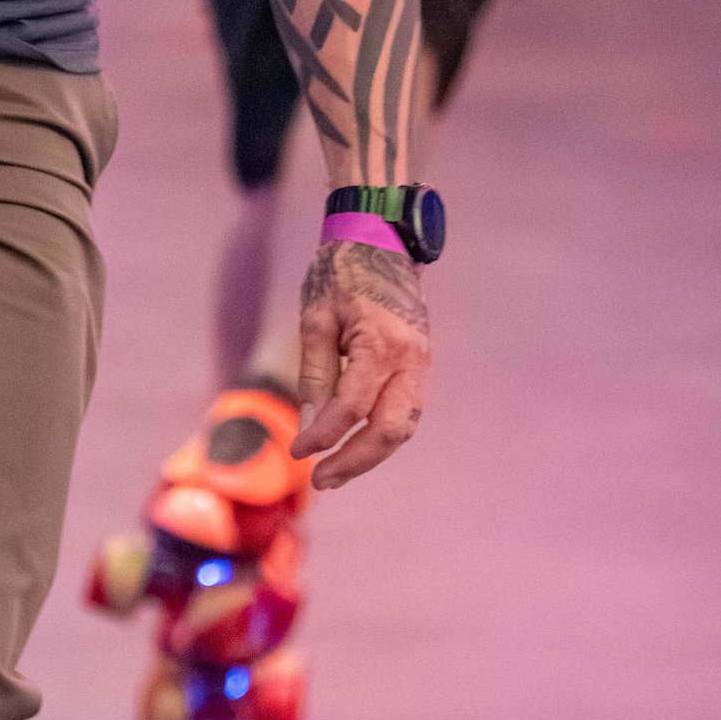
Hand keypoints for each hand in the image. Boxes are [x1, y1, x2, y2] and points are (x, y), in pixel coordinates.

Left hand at [294, 237, 430, 489]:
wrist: (380, 239)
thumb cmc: (341, 273)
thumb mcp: (315, 318)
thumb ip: (314, 374)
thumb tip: (308, 427)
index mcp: (382, 344)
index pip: (352, 407)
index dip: (324, 435)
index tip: (298, 452)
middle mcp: (412, 359)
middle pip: (391, 430)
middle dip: (356, 460)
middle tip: (321, 479)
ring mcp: (423, 363)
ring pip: (404, 426)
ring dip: (371, 453)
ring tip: (333, 471)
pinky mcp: (421, 364)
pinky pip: (406, 410)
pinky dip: (381, 433)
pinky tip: (353, 444)